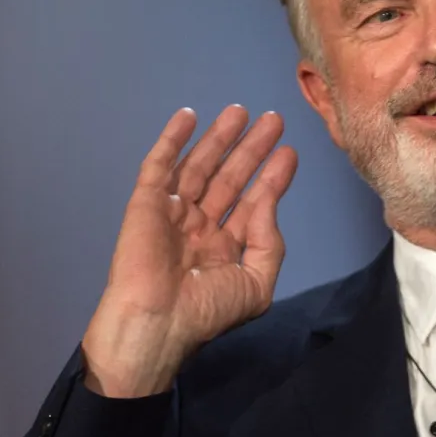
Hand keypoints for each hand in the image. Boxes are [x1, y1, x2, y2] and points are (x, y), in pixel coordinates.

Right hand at [81, 105, 297, 396]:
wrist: (156, 325)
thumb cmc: (207, 312)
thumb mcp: (256, 284)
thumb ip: (268, 241)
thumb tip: (268, 200)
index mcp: (226, 249)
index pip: (253, 204)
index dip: (272, 178)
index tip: (289, 152)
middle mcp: (200, 227)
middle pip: (230, 177)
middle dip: (251, 149)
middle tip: (273, 120)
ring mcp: (173, 213)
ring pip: (200, 166)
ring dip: (219, 137)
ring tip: (241, 111)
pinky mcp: (146, 204)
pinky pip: (160, 165)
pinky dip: (172, 139)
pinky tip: (189, 116)